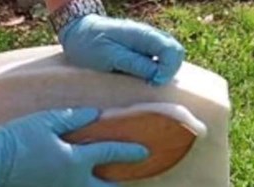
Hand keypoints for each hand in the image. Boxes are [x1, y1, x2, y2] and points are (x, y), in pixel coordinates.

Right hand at [0, 107, 148, 186]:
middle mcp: (74, 184)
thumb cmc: (18, 139)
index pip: (112, 155)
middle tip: (115, 178)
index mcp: (76, 160)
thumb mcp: (46, 121)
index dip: (130, 152)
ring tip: (88, 180)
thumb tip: (96, 114)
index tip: (144, 152)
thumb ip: (74, 118)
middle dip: (115, 185)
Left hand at [59, 15, 184, 85]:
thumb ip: (134, 64)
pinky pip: (158, 62)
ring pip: (168, 59)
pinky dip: (155, 73)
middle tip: (149, 85)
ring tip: (143, 83)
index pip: (172, 51)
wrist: (78, 34)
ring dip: (162, 73)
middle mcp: (149, 37)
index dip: (168, 71)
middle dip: (168, 73)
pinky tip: (141, 79)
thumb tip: (156, 75)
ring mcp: (147, 43)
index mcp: (143, 35)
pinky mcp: (142, 51)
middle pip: (175, 53)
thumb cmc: (90, 45)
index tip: (152, 83)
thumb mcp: (109, 57)